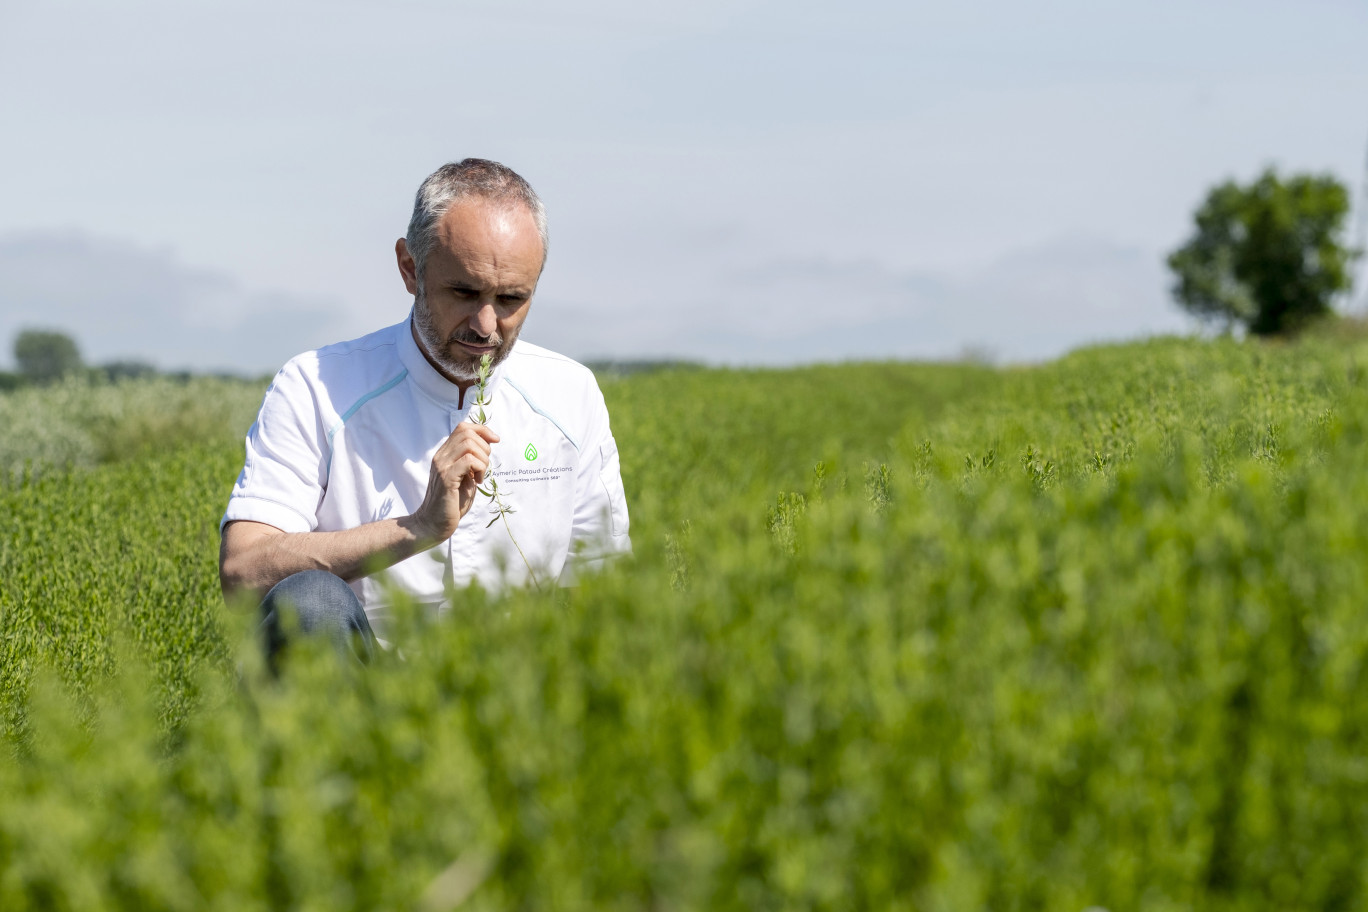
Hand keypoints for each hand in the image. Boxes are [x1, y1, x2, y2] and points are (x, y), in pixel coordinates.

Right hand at [411, 421, 500, 543]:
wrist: (433, 524)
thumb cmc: (452, 504)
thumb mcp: (465, 478)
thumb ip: (472, 463)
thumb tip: (488, 446)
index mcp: (445, 455)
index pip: (463, 428)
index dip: (482, 430)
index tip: (495, 440)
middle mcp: (441, 457)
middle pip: (467, 433)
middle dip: (484, 447)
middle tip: (484, 467)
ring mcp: (442, 466)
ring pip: (469, 444)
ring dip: (483, 459)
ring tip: (480, 476)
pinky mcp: (446, 478)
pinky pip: (468, 461)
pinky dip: (480, 468)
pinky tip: (477, 481)